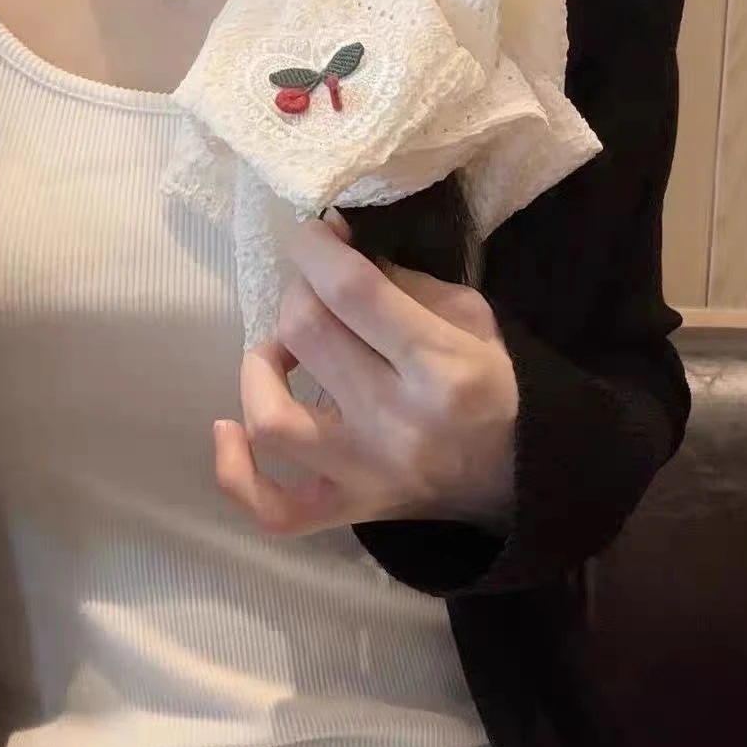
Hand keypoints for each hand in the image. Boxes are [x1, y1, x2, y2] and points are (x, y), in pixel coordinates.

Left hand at [212, 210, 518, 537]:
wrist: (518, 476)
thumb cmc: (491, 382)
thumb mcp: (468, 315)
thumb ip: (400, 281)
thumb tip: (335, 247)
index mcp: (441, 367)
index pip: (352, 291)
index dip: (317, 249)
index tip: (313, 234)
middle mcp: (398, 423)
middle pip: (305, 334)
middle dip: (298, 292)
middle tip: (314, 289)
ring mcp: (367, 475)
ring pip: (272, 419)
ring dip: (259, 368)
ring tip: (279, 353)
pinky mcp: (348, 512)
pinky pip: (270, 508)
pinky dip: (234, 472)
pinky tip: (228, 428)